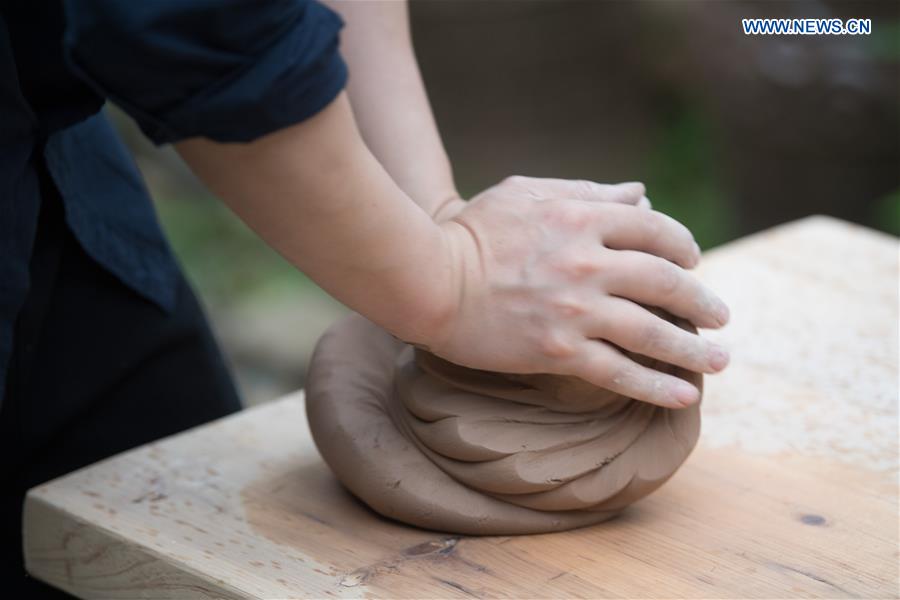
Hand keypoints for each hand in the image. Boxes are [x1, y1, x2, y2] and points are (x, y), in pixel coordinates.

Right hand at [426, 176, 729, 408]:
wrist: (428, 278)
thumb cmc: (472, 230)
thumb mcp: (529, 194)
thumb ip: (588, 192)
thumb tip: (641, 193)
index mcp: (584, 219)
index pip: (656, 230)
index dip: (684, 246)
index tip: (694, 261)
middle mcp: (589, 263)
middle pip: (667, 282)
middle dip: (702, 302)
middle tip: (722, 318)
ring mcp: (576, 310)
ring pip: (653, 332)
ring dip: (695, 349)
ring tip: (720, 361)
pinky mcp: (559, 352)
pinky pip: (620, 373)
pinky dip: (658, 386)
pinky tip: (685, 396)